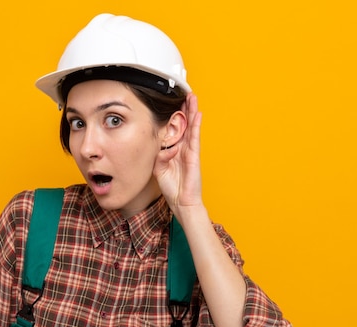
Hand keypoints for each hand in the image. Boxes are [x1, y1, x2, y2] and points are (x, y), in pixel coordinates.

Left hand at [153, 93, 203, 216]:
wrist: (182, 201)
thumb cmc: (172, 187)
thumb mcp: (159, 169)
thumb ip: (160, 156)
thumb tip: (164, 147)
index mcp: (175, 150)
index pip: (175, 129)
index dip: (175, 116)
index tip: (174, 103)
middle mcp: (183, 148)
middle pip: (185, 123)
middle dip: (186, 108)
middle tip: (186, 94)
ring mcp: (190, 150)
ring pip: (191, 126)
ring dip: (192, 111)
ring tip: (193, 97)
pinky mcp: (194, 155)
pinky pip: (195, 137)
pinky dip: (196, 125)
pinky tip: (198, 114)